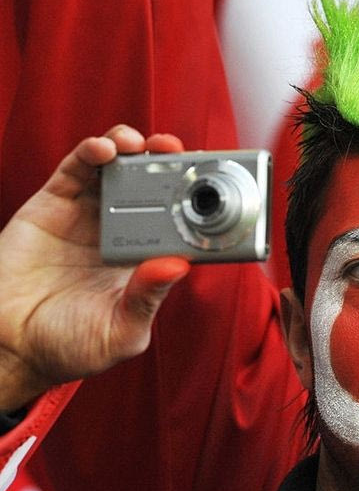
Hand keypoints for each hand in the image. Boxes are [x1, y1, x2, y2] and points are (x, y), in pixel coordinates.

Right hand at [0, 125, 190, 411]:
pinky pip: (76, 169)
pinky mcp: (53, 204)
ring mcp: (88, 215)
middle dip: (168, 163)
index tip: (207, 184)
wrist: (9, 345)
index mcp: (145, 259)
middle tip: (178, 152)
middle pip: (153, 185)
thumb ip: (147, 299)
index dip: (193, 199)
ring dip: (132, 147)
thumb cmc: (69, 346)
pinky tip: (105, 149)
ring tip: (139, 145)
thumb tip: (178, 266)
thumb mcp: (120, 331)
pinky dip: (92, 151)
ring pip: (117, 168)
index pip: (179, 220)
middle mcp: (121, 232)